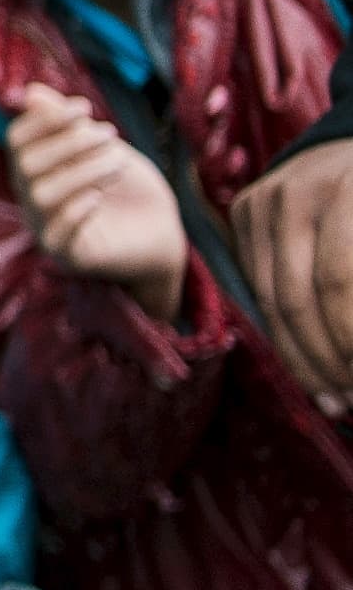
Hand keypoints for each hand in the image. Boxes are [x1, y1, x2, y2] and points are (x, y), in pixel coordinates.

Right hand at [7, 85, 187, 320]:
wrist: (160, 234)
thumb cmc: (129, 188)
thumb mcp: (102, 148)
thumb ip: (68, 124)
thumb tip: (31, 93)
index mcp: (37, 171)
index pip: (18, 140)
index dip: (47, 120)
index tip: (85, 107)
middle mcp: (33, 199)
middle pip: (26, 165)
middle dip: (70, 143)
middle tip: (111, 135)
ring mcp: (46, 229)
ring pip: (42, 195)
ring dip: (84, 171)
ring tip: (119, 163)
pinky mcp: (67, 255)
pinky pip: (55, 234)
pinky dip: (77, 211)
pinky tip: (101, 197)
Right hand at [232, 140, 352, 415]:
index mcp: (347, 188)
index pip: (338, 280)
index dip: (348, 337)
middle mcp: (295, 191)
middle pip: (297, 296)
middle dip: (324, 357)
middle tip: (344, 401)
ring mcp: (264, 198)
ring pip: (272, 297)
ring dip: (301, 353)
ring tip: (329, 392)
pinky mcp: (246, 208)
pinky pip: (259, 282)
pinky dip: (284, 323)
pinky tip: (308, 354)